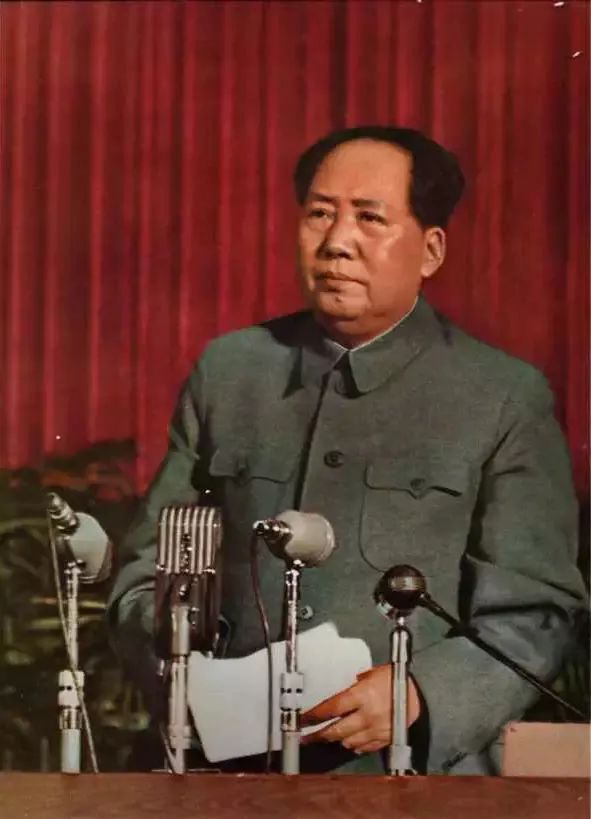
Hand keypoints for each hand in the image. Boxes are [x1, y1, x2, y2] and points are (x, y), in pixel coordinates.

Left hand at [301, 665, 420, 754]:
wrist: (422, 693)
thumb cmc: (398, 679)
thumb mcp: (373, 673)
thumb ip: (357, 683)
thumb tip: (345, 688)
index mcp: (362, 695)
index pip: (330, 708)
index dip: (313, 715)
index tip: (303, 719)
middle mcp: (367, 715)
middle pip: (335, 730)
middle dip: (318, 735)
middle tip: (307, 737)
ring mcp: (375, 730)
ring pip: (348, 742)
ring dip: (336, 739)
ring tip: (328, 737)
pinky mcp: (383, 739)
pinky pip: (364, 747)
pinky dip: (354, 745)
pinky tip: (349, 742)